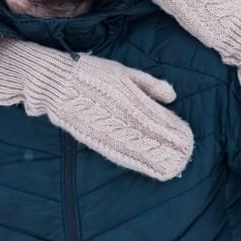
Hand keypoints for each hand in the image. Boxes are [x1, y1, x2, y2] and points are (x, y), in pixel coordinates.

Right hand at [0, 39, 193, 180]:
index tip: (186, 139)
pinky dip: (128, 159)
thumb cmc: (91, 71)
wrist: (54, 80)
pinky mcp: (89, 136)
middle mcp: (115, 113)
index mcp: (125, 94)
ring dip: (149, 159)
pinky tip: (140, 165)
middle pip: (145, 136)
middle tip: (181, 160)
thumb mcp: (122, 71)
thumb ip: (148, 83)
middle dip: (164, 149)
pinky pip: (112, 150)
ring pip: (130, 147)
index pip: (154, 116)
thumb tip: (172, 96)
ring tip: (165, 169)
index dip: (170, 129)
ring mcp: (101, 126)